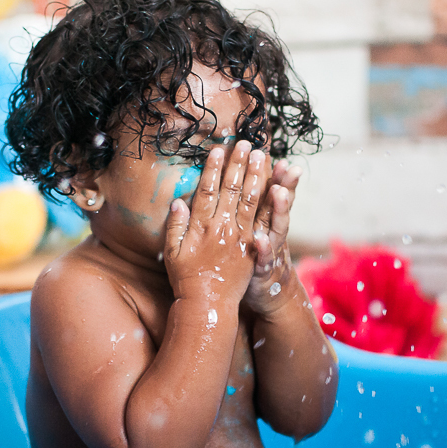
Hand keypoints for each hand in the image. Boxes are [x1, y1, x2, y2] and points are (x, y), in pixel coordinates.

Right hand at [163, 141, 267, 300]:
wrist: (207, 304)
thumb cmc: (186, 278)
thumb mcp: (172, 252)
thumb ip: (174, 226)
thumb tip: (177, 201)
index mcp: (200, 226)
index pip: (206, 190)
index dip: (213, 168)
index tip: (218, 150)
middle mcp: (221, 227)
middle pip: (231, 189)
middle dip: (238, 164)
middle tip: (245, 143)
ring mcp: (239, 236)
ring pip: (250, 200)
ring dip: (256, 175)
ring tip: (261, 156)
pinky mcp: (252, 246)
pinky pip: (262, 220)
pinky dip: (269, 202)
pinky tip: (275, 187)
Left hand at [243, 158, 301, 314]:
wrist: (269, 294)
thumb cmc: (258, 256)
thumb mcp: (260, 230)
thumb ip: (255, 206)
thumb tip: (248, 176)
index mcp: (267, 220)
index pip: (274, 193)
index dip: (280, 177)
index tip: (283, 159)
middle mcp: (273, 231)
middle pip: (280, 205)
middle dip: (284, 184)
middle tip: (289, 167)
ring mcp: (271, 250)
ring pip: (277, 227)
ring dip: (279, 210)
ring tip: (279, 192)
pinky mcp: (262, 269)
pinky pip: (262, 258)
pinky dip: (263, 248)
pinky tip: (261, 239)